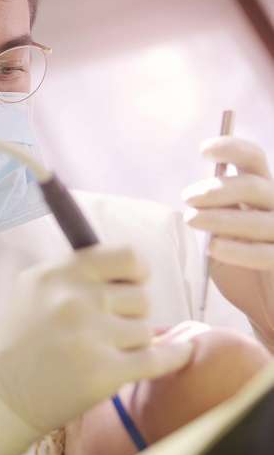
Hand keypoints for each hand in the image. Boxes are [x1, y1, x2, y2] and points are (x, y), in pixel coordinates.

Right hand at [0, 245, 192, 454]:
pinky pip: (159, 358)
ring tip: (101, 352)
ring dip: (131, 342)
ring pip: (146, 330)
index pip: (126, 257)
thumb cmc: (18, 339)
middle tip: (104, 329)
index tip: (133, 282)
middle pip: (140, 297)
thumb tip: (127, 266)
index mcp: (60, 274)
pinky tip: (182, 352)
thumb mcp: (32, 288)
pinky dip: (174, 356)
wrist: (1, 392)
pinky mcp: (107, 371)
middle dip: (128, 314)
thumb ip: (73, 272)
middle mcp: (77, 299)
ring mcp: (93, 336)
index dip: (136, 271)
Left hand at [182, 137, 273, 341]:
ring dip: (221, 217)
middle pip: (253, 186)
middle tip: (188, 198)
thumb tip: (195, 195)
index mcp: (261, 193)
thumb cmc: (238, 265)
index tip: (204, 150)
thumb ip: (213, 212)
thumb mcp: (220, 234)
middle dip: (217, 189)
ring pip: (259, 219)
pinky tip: (215, 248)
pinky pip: (267, 253)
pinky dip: (239, 250)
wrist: (261, 305)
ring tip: (192, 221)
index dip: (232, 148)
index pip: (253, 159)